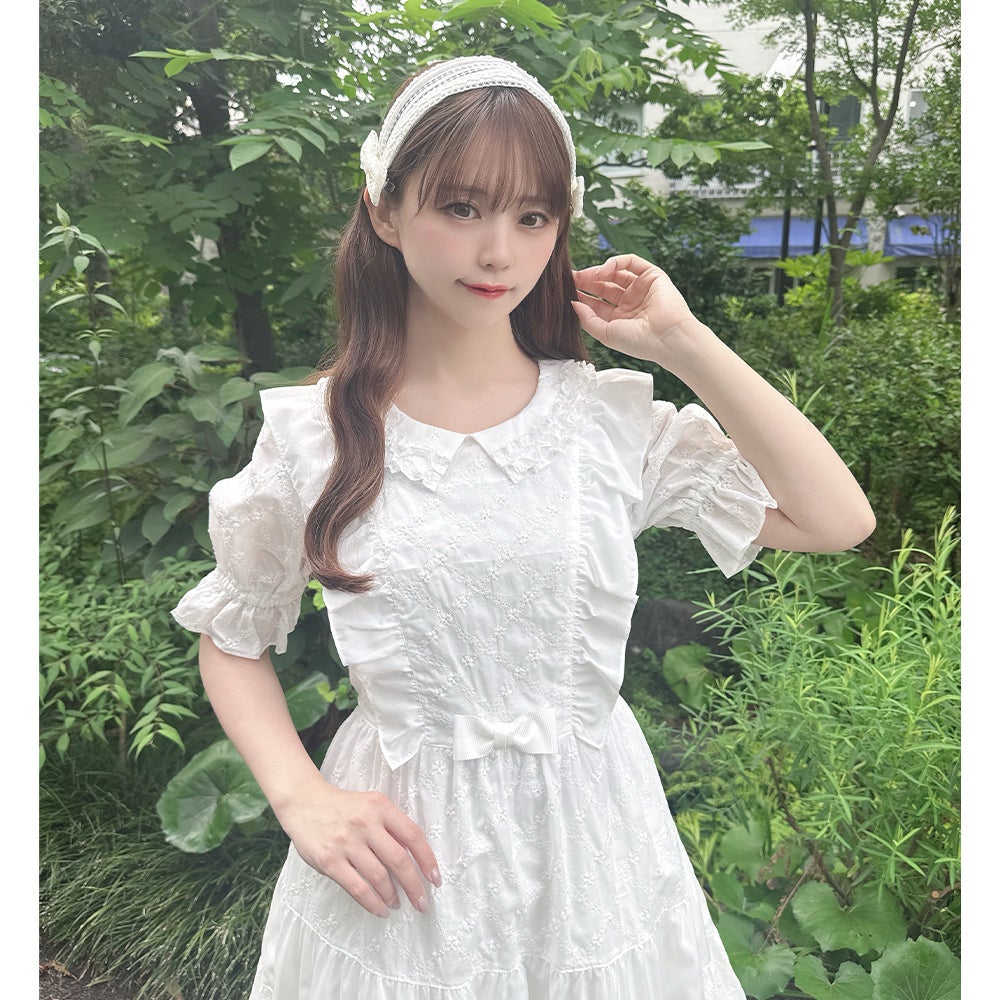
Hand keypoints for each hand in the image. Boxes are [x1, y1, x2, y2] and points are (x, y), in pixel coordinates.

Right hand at [277, 784, 440, 917]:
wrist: (305, 803)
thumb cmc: (344, 807)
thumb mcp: (371, 805)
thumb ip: (390, 825)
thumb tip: (416, 859)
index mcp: (380, 807)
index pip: (413, 835)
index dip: (428, 860)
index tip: (435, 879)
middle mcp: (365, 823)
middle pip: (399, 860)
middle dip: (415, 886)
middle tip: (422, 903)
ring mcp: (347, 842)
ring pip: (379, 877)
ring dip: (392, 896)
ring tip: (397, 904)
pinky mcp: (330, 861)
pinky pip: (357, 888)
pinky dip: (372, 903)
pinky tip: (380, 909)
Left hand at [571, 254, 700, 365]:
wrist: (667, 338)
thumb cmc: (639, 342)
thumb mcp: (606, 333)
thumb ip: (587, 319)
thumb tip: (573, 303)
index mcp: (620, 318)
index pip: (596, 303)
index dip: (581, 296)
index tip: (566, 292)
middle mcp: (630, 302)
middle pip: (603, 287)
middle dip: (586, 282)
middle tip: (570, 279)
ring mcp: (641, 288)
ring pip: (615, 273)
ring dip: (598, 272)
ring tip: (583, 276)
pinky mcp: (652, 276)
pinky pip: (631, 262)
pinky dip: (615, 262)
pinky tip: (603, 270)